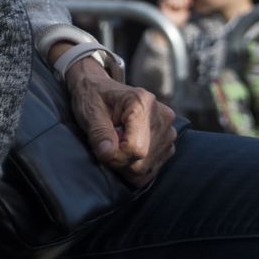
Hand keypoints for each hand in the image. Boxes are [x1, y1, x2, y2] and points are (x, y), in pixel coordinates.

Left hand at [64, 52, 176, 184]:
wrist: (100, 89)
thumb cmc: (93, 98)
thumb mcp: (90, 112)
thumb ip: (98, 132)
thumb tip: (108, 153)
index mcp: (141, 103)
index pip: (136, 148)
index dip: (115, 155)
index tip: (102, 147)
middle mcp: (162, 116)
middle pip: (142, 160)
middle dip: (119, 160)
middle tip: (106, 144)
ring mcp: (168, 130)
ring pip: (146, 168)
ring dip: (126, 164)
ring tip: (116, 144)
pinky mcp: (168, 142)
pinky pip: (151, 169)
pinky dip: (134, 165)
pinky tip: (125, 149)